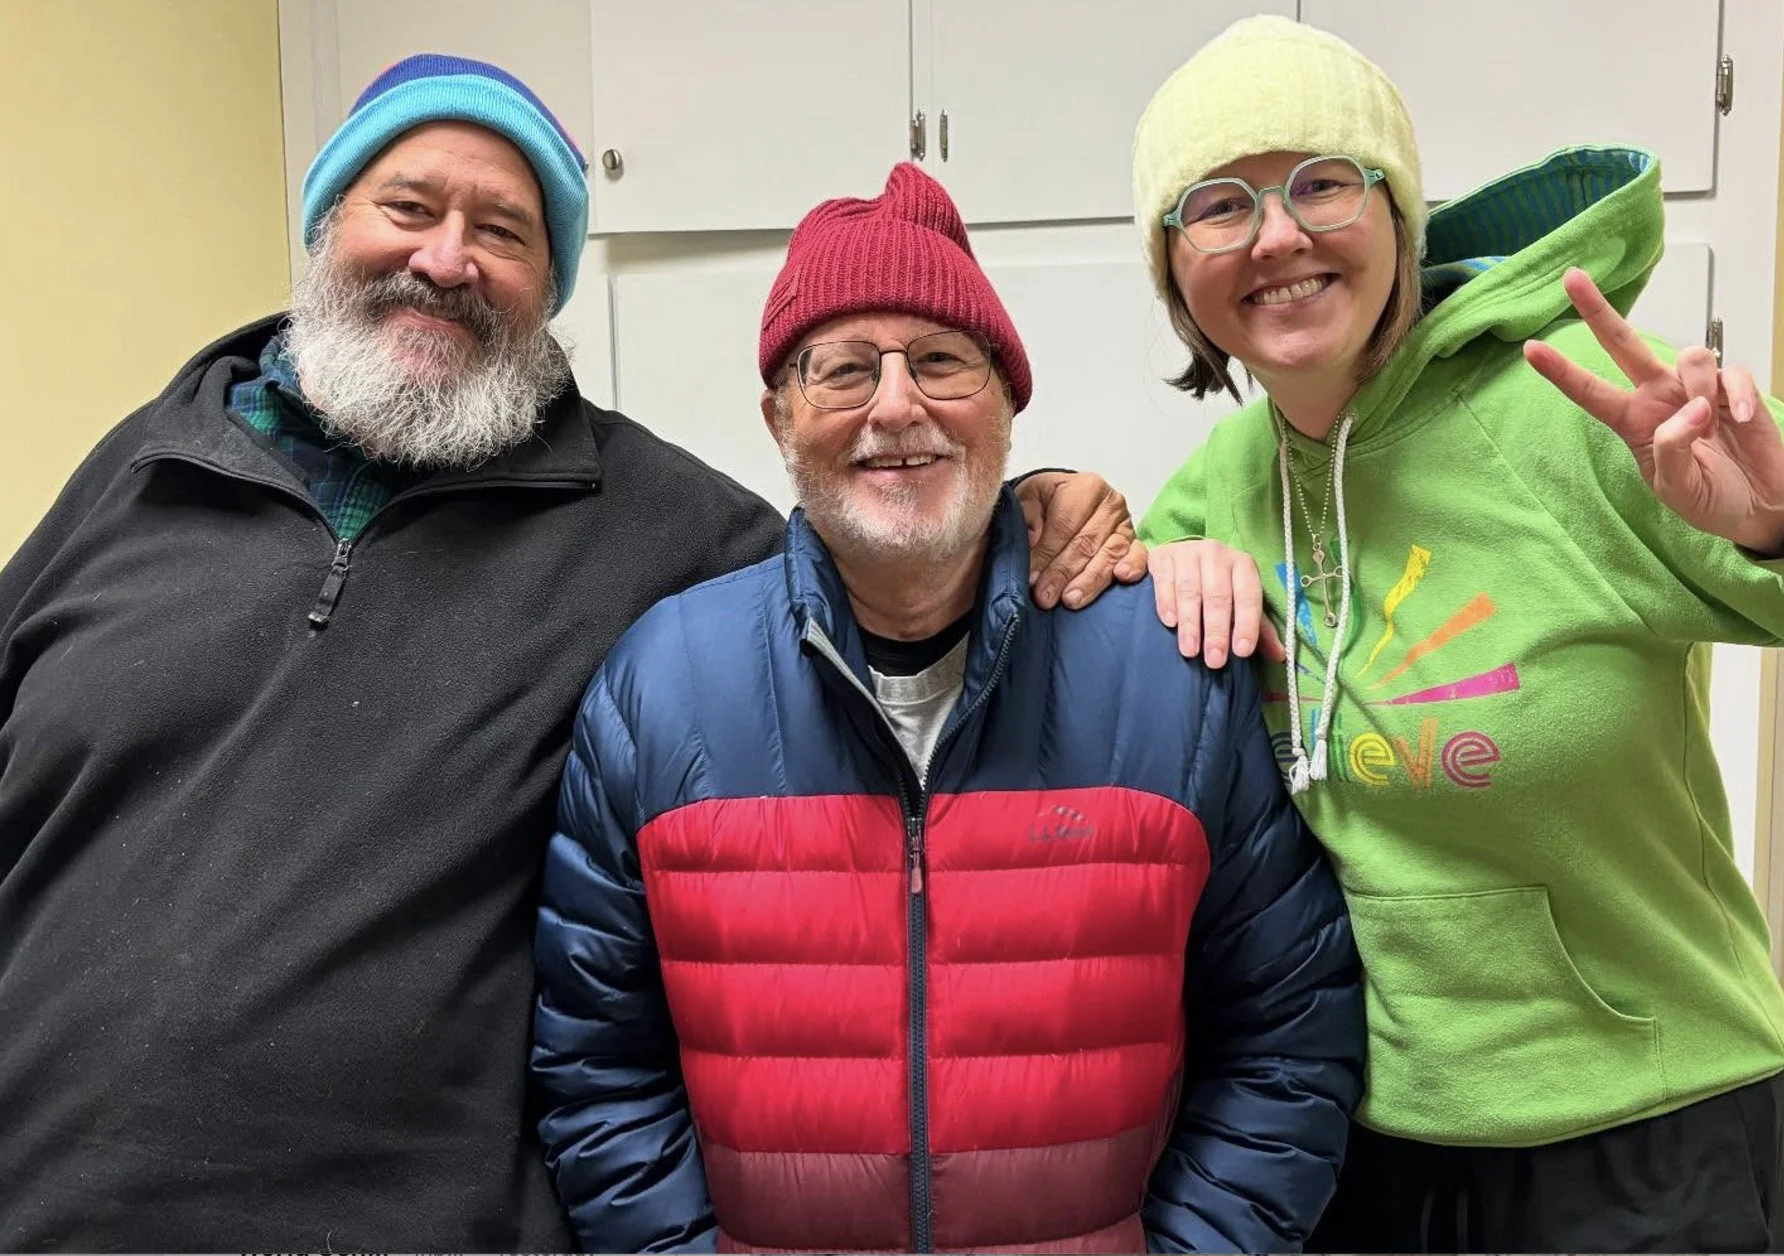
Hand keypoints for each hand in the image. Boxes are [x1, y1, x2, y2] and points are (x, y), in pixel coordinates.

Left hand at [1016, 471, 1147, 609]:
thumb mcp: (1029, 499)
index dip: (1047, 552)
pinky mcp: (1135, 544)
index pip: (1065, 524)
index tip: (1031, 576)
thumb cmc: (1046, 502)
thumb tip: (1031, 541)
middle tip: (1045, 596)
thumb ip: (1027, 516)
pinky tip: (1121, 577)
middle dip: (1063, 573)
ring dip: (1089, 580)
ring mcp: (1125, 525)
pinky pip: (1139, 557)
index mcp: (1085, 488)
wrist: (1065, 502)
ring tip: (1071, 599)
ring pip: (1109, 554)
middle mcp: (1111, 504)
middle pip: (1086, 543)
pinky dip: (1133, 567)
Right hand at [1148, 539, 1284, 667]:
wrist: (1183, 556)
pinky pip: (1165, 581)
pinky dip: (1167, 603)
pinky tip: (1170, 623)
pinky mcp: (1163, 557)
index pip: (1248, 596)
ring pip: (1190, 591)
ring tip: (1190, 651)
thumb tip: (1280, 656)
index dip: (1247, 624)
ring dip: (1191, 623)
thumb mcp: (1241, 601)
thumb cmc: (1217, 585)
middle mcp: (1217, 554)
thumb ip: (1259, 627)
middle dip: (1217, 631)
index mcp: (1243, 565)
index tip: (1242, 651)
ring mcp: (1188, 553)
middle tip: (1215, 660)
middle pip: (1218, 595)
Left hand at [1524, 267, 1783, 552]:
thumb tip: (1689, 409)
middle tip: (1571, 278)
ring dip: (1700, 389)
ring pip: (1689, 356)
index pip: (1591, 392)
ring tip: (1713, 430)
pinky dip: (1738, 395)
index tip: (1530, 349)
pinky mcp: (1735, 387)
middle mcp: (1660, 396)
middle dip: (1598, 310)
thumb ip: (1672, 449)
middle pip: (1623, 344)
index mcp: (1634, 422)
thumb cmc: (1710, 499)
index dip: (1561, 372)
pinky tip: (1740, 421)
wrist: (1760, 505)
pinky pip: (1733, 372)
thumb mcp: (1677, 487)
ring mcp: (1697, 388)